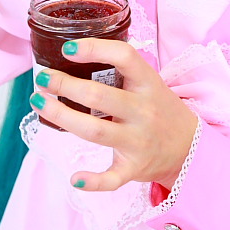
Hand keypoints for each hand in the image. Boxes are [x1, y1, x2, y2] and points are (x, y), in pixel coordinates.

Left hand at [30, 38, 197, 191]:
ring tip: (39, 103)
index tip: (67, 48)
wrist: (189, 147)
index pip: (124, 57)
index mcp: (148, 82)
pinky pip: (112, 178)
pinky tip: (74, 177)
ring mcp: (138, 140)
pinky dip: (93, 181)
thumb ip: (122, 69)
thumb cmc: (160, 108)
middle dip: (65, 85)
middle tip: (42, 79)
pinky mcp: (134, 168)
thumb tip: (77, 50)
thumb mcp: (150, 82)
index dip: (94, 49)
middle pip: (98, 95)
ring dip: (62, 117)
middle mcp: (143, 110)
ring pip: (95, 130)